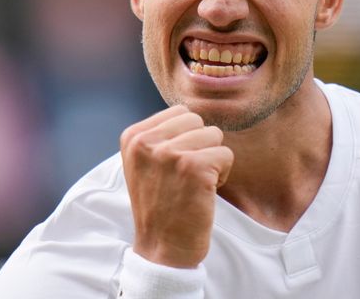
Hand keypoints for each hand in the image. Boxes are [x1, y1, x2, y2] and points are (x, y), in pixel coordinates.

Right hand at [120, 105, 233, 267]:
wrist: (161, 249)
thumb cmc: (160, 204)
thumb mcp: (145, 163)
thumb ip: (160, 134)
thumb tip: (191, 111)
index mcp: (133, 137)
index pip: (179, 113)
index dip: (186, 138)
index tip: (172, 167)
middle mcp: (147, 142)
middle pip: (197, 121)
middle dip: (200, 146)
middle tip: (186, 176)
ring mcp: (170, 154)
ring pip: (214, 135)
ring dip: (212, 160)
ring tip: (194, 184)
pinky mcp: (194, 168)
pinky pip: (226, 155)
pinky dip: (223, 175)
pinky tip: (204, 193)